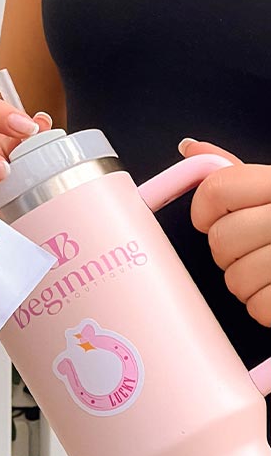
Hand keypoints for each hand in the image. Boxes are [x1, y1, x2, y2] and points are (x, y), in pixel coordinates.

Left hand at [182, 137, 270, 326]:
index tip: (212, 218)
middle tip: (256, 246)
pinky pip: (258, 308)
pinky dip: (266, 305)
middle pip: (221, 239)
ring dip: (249, 283)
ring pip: (235, 280)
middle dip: (230, 251)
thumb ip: (237, 172)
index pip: (216, 189)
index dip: (205, 210)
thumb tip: (191, 147)